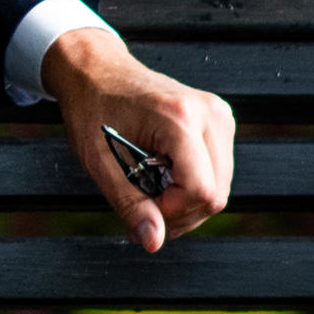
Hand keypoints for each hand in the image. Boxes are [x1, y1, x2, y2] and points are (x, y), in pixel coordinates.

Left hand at [39, 24, 236, 252]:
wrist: (97, 71)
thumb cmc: (93, 110)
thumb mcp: (100, 162)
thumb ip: (130, 204)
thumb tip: (153, 242)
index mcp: (180, 119)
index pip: (201, 191)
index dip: (172, 213)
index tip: (140, 207)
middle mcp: (210, 114)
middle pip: (216, 194)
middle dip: (179, 213)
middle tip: (141, 208)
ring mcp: (220, 116)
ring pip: (220, 187)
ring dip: (186, 202)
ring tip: (149, 191)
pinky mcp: (220, 121)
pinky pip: (218, 171)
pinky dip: (192, 185)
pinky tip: (164, 177)